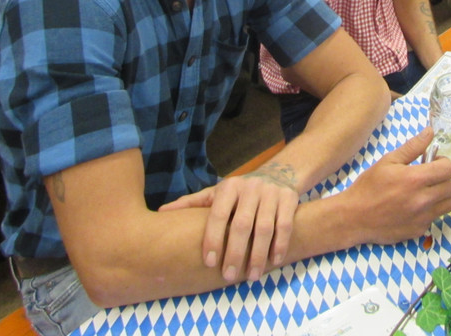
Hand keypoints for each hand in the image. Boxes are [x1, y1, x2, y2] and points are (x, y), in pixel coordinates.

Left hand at [159, 163, 299, 282]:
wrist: (279, 173)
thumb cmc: (240, 192)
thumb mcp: (217, 193)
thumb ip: (192, 204)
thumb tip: (161, 213)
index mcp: (228, 187)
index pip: (217, 214)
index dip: (212, 238)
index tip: (208, 262)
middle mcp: (250, 188)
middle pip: (241, 224)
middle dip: (235, 253)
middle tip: (228, 277)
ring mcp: (271, 193)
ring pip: (265, 227)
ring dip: (258, 254)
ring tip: (252, 277)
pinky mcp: (289, 199)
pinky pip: (285, 226)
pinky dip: (280, 245)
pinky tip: (274, 262)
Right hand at [343, 128, 450, 244]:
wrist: (354, 217)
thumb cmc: (369, 186)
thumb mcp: (388, 161)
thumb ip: (413, 147)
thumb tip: (430, 132)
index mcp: (415, 179)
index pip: (449, 169)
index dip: (443, 162)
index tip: (433, 162)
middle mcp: (423, 200)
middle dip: (444, 178)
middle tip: (430, 176)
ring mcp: (423, 218)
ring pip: (450, 204)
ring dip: (443, 195)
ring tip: (428, 191)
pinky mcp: (419, 230)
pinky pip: (436, 217)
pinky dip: (431, 210)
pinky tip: (416, 207)